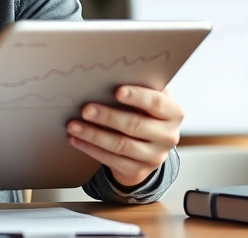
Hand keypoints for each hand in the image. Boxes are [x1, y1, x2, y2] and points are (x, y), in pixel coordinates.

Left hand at [67, 86, 182, 187]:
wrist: (148, 147)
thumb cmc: (144, 113)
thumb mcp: (147, 99)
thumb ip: (138, 87)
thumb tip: (109, 75)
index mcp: (173, 113)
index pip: (157, 103)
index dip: (137, 96)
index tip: (117, 91)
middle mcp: (168, 136)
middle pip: (135, 125)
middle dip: (107, 116)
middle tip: (85, 109)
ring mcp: (155, 156)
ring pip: (120, 145)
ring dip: (93, 134)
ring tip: (74, 125)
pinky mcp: (139, 170)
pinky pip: (112, 160)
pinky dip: (91, 149)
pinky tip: (76, 140)